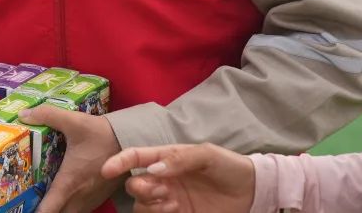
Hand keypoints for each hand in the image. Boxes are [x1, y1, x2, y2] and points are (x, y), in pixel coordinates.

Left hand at [18, 105, 122, 212]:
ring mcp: (92, 198)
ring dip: (59, 210)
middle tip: (31, 202)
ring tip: (45, 201)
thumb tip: (23, 114)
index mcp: (70, 181)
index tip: (25, 209)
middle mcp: (80, 195)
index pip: (50, 208)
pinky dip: (70, 208)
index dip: (37, 212)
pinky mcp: (100, 196)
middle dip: (45, 212)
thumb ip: (47, 115)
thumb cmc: (100, 133)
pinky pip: (82, 209)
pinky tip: (64, 198)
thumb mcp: (73, 121)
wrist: (129, 139)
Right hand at [102, 144, 255, 212]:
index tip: (107, 170)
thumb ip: (179, 159)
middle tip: (159, 190)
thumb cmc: (229, 166)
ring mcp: (170, 199)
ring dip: (149, 205)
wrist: (254, 191)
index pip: (135, 157)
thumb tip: (154, 168)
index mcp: (166, 158)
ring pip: (142, 205)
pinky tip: (175, 209)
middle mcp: (163, 179)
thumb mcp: (206, 155)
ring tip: (171, 203)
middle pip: (135, 184)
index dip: (119, 162)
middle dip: (140, 188)